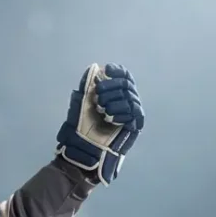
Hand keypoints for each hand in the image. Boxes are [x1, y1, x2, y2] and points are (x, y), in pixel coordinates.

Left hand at [56, 64, 142, 183]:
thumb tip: (95, 67)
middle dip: (111, 87)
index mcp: (115, 93)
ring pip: (130, 97)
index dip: (117, 71)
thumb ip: (88, 85)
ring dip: (113, 100)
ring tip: (101, 110)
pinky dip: (121, 112)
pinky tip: (109, 118)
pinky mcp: (135, 126)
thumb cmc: (80, 127)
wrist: (82, 149)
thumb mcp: (81, 102)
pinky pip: (134, 112)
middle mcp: (126, 101)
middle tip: (98, 98)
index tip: (107, 70)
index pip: (124, 76)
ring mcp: (131, 114)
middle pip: (127, 84)